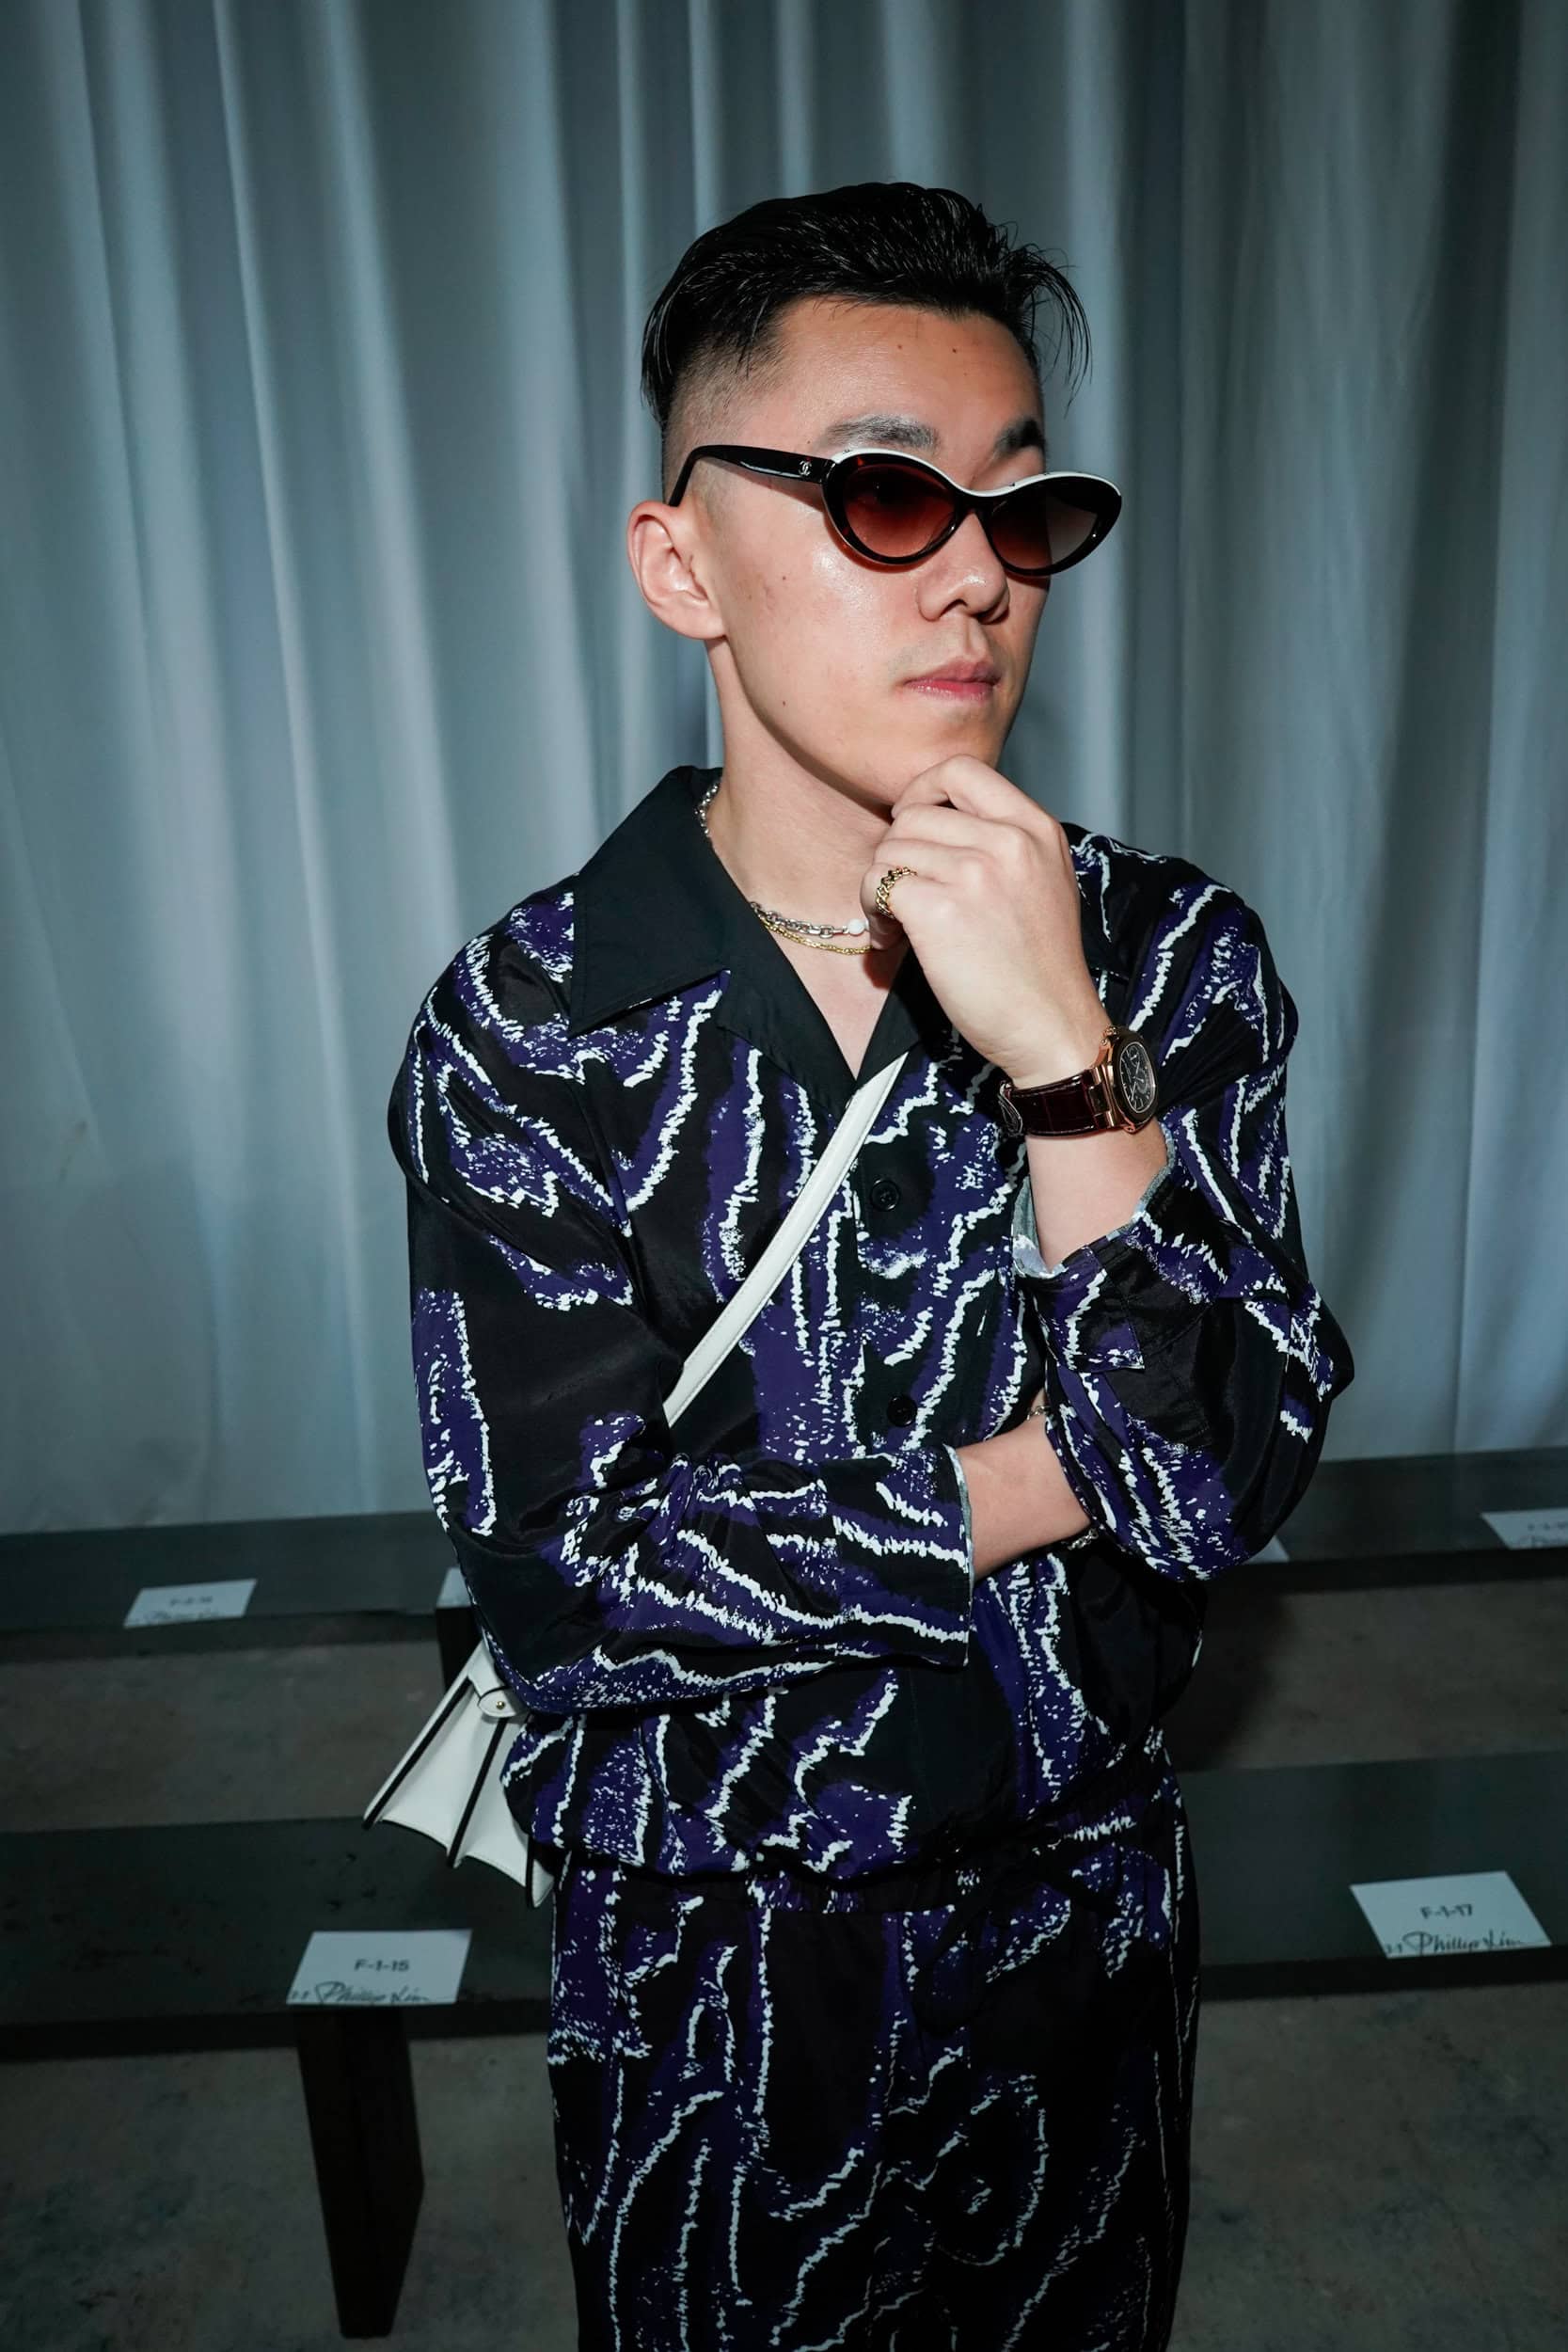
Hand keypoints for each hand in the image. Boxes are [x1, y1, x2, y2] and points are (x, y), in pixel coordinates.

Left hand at [860, 756, 1109, 1085]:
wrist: (1053, 1027)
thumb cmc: (1040, 966)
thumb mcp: (1043, 881)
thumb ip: (1002, 841)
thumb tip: (933, 819)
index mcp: (1035, 827)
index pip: (960, 769)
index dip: (922, 792)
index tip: (915, 828)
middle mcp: (1008, 840)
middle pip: (914, 814)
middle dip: (897, 854)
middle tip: (905, 896)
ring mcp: (975, 872)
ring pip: (889, 849)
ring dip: (882, 888)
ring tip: (901, 925)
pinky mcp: (940, 910)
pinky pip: (878, 885)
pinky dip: (875, 914)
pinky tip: (894, 942)